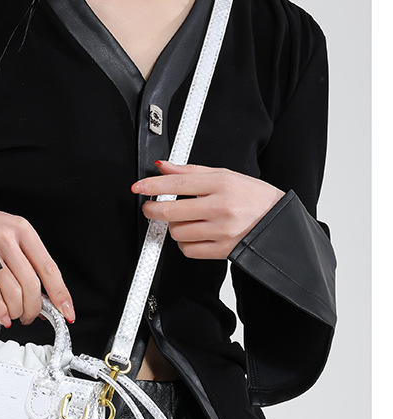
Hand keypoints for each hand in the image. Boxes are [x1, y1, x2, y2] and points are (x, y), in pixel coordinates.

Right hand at [0, 202, 74, 326]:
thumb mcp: (14, 234)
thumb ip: (29, 261)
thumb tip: (45, 296)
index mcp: (23, 231)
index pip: (49, 269)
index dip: (60, 294)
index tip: (67, 311)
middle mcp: (8, 240)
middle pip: (31, 285)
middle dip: (34, 308)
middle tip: (32, 315)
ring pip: (13, 293)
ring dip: (17, 311)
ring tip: (15, 313)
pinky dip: (0, 310)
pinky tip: (3, 315)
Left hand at [133, 161, 284, 258]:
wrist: (278, 222)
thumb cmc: (252, 197)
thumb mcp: (225, 175)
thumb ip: (191, 172)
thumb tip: (164, 168)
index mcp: (221, 184)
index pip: (177, 184)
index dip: (152, 186)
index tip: (138, 187)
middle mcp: (221, 207)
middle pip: (171, 212)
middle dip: (154, 210)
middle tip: (151, 208)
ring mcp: (222, 230)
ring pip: (177, 233)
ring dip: (174, 228)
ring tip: (185, 221)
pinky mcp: (222, 250)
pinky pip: (188, 250)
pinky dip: (185, 244)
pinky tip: (195, 235)